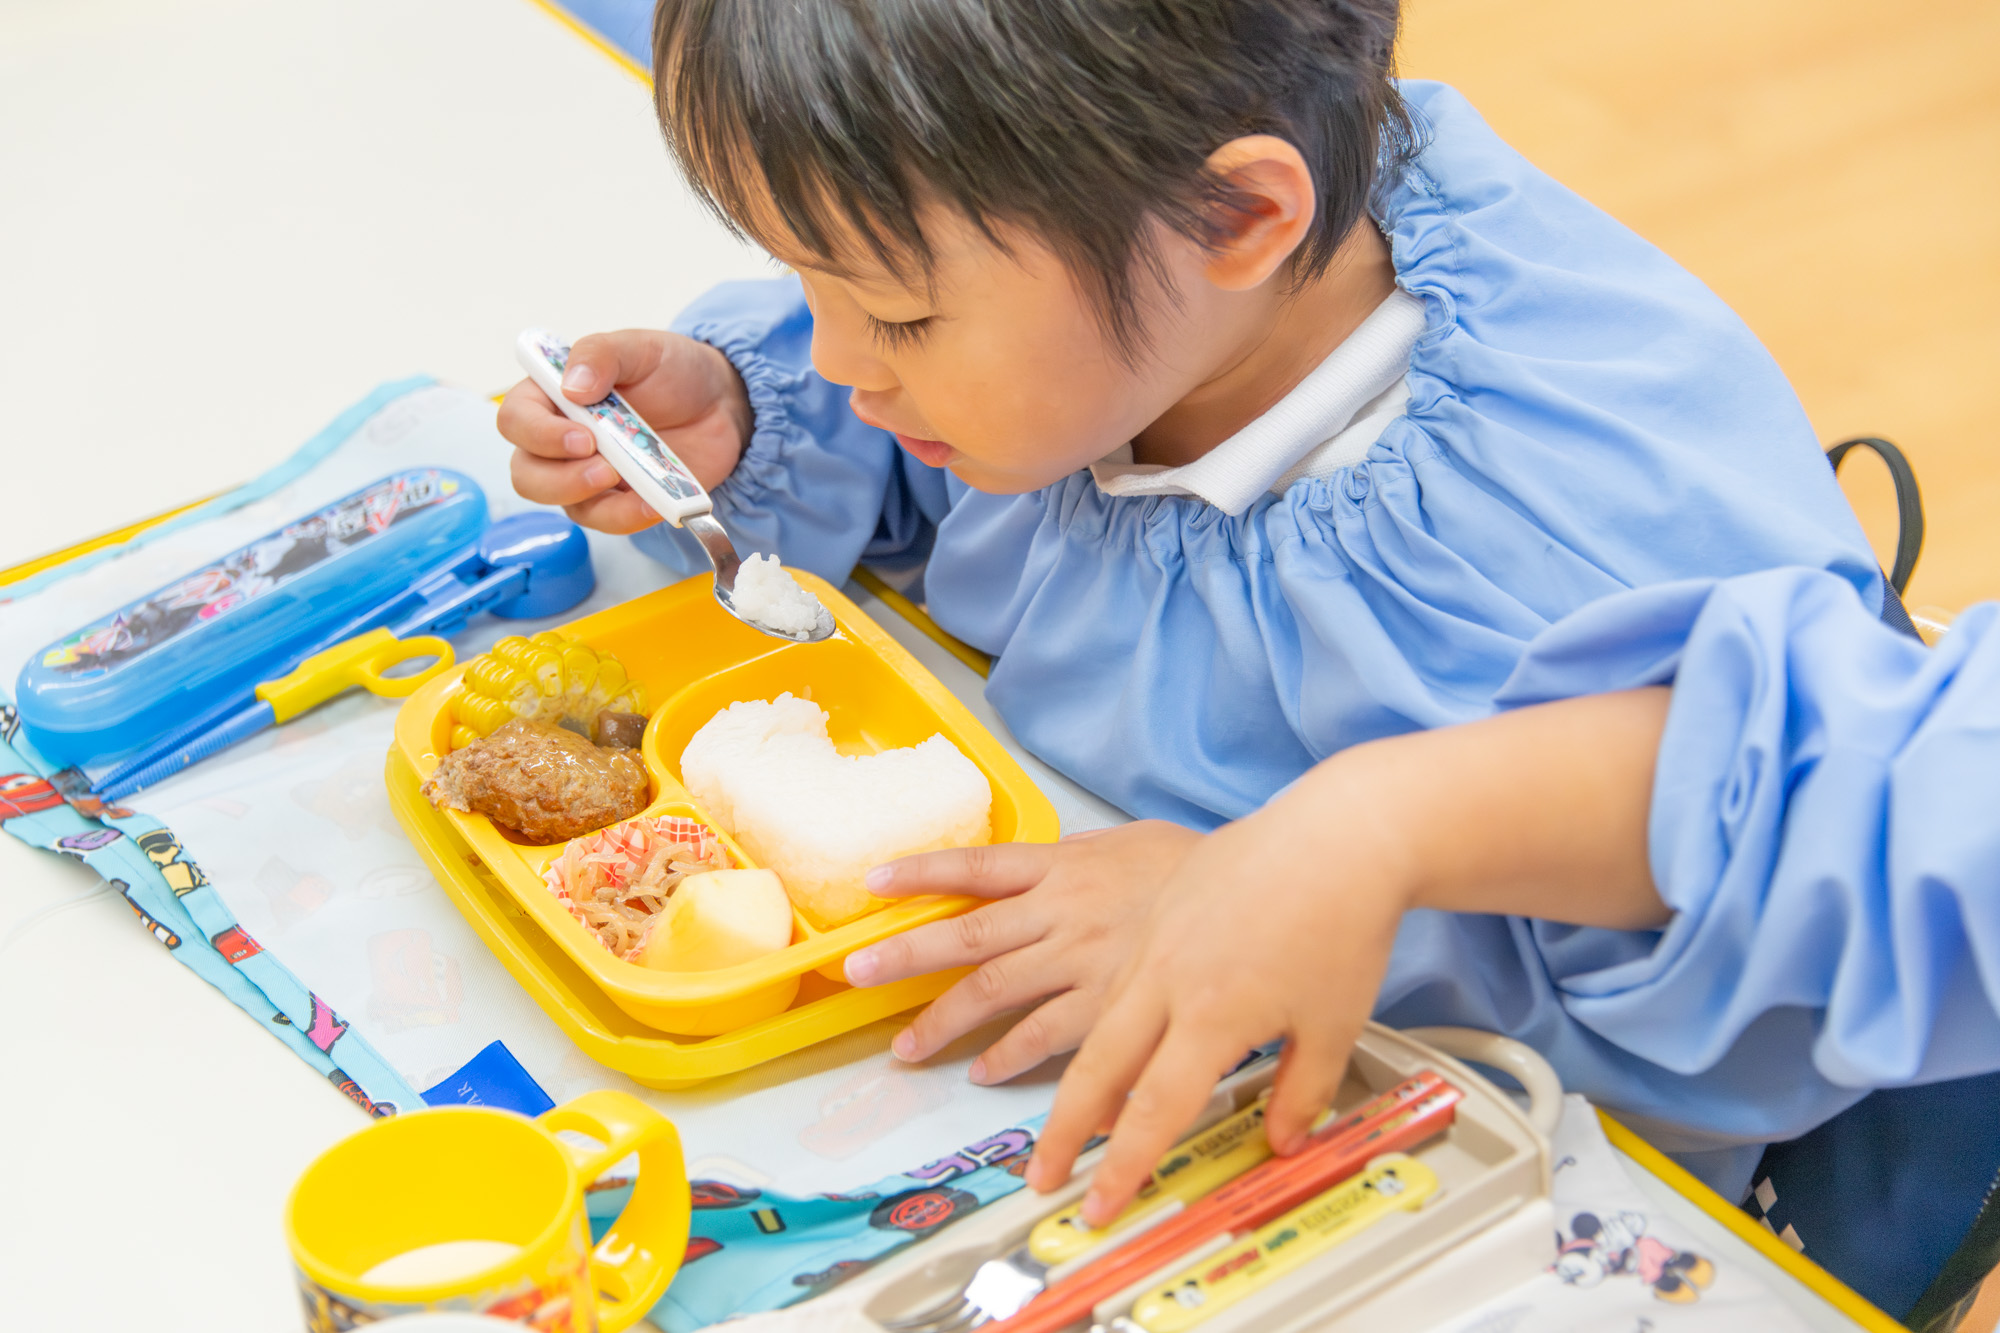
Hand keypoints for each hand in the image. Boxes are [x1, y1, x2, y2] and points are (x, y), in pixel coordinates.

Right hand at [498, 329, 752, 533]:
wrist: (721, 402)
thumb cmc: (671, 370)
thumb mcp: (639, 347)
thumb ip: (600, 354)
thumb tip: (572, 385)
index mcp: (551, 396)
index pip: (515, 419)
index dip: (538, 435)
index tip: (582, 436)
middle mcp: (559, 440)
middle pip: (527, 474)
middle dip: (558, 479)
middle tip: (603, 467)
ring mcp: (588, 474)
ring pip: (564, 504)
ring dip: (592, 501)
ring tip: (628, 485)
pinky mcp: (621, 500)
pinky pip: (610, 521)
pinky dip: (628, 517)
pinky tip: (653, 504)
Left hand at [842, 822, 1201, 1084]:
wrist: (1264, 888)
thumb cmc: (1205, 867)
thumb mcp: (1135, 844)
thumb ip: (1086, 858)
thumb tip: (1056, 859)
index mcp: (1063, 864)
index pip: (975, 864)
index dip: (921, 872)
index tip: (873, 881)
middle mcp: (1060, 910)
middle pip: (965, 934)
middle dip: (905, 956)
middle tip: (857, 974)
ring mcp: (1081, 960)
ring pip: (993, 991)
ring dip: (943, 1022)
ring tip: (906, 1047)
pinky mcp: (1108, 1003)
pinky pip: (1045, 1035)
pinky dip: (1010, 1056)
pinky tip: (985, 1074)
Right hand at [1023, 797, 1406, 1224]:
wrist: (1338, 833)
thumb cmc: (1342, 922)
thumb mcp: (1334, 1025)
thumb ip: (1301, 1092)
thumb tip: (1283, 1142)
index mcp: (1211, 1016)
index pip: (1155, 1111)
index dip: (1124, 1165)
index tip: (1101, 1204)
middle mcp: (1166, 979)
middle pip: (1097, 1068)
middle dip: (1062, 1129)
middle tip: (1041, 1171)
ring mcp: (1150, 939)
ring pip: (1083, 1013)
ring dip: (1045, 1058)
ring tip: (1012, 1089)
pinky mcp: (1152, 910)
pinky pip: (1095, 966)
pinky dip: (1073, 1002)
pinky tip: (1066, 1019)